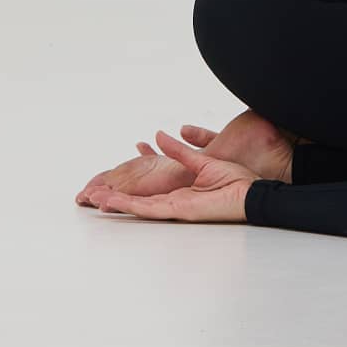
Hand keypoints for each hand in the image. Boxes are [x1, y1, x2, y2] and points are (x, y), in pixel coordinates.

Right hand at [74, 108, 302, 206]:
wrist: (254, 192)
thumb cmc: (237, 180)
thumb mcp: (202, 160)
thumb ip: (179, 150)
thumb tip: (159, 135)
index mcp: (179, 190)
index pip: (147, 189)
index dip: (127, 186)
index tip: (109, 181)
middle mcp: (175, 200)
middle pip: (138, 200)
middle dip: (115, 197)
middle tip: (92, 193)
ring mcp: (176, 207)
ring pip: (139, 207)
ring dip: (117, 203)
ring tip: (95, 200)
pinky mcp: (181, 211)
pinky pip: (152, 210)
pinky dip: (133, 207)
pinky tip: (116, 205)